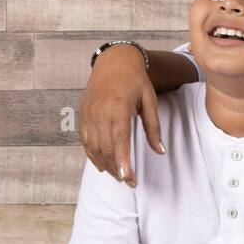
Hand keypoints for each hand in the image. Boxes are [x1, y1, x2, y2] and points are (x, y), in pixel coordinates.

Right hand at [79, 44, 165, 186]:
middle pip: (105, 148)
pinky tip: (101, 164)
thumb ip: (153, 128)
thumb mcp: (150, 101)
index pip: (119, 142)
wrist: (114, 60)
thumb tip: (160, 151)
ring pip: (93, 147)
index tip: (130, 179)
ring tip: (117, 176)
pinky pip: (84, 139)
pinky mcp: (83, 113)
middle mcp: (100, 112)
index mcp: (118, 108)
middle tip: (128, 182)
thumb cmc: (135, 80)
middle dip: (116, 169)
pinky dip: (92, 154)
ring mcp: (89, 113)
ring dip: (104, 164)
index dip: (123, 163)